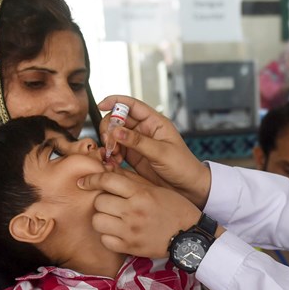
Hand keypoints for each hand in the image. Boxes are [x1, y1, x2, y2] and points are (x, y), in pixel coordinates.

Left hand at [77, 168, 203, 257]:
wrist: (189, 235)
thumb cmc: (174, 208)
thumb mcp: (155, 189)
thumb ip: (131, 179)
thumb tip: (107, 169)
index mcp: (141, 193)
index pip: (107, 180)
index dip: (92, 179)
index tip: (84, 182)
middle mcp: (133, 211)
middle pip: (99, 201)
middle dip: (102, 201)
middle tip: (110, 204)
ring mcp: (130, 231)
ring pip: (98, 221)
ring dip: (102, 218)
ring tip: (112, 219)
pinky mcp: (130, 247)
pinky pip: (105, 240)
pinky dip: (108, 236)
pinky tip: (117, 233)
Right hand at [96, 95, 210, 206]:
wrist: (188, 188)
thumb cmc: (182, 166)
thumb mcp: (162, 153)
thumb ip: (138, 142)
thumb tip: (116, 131)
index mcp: (155, 122)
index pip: (132, 105)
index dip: (115, 101)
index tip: (101, 105)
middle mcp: (145, 130)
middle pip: (118, 120)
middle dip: (109, 128)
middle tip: (109, 143)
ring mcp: (137, 143)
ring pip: (114, 135)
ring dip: (109, 143)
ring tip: (113, 156)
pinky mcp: (133, 156)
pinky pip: (116, 150)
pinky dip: (111, 155)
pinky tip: (113, 163)